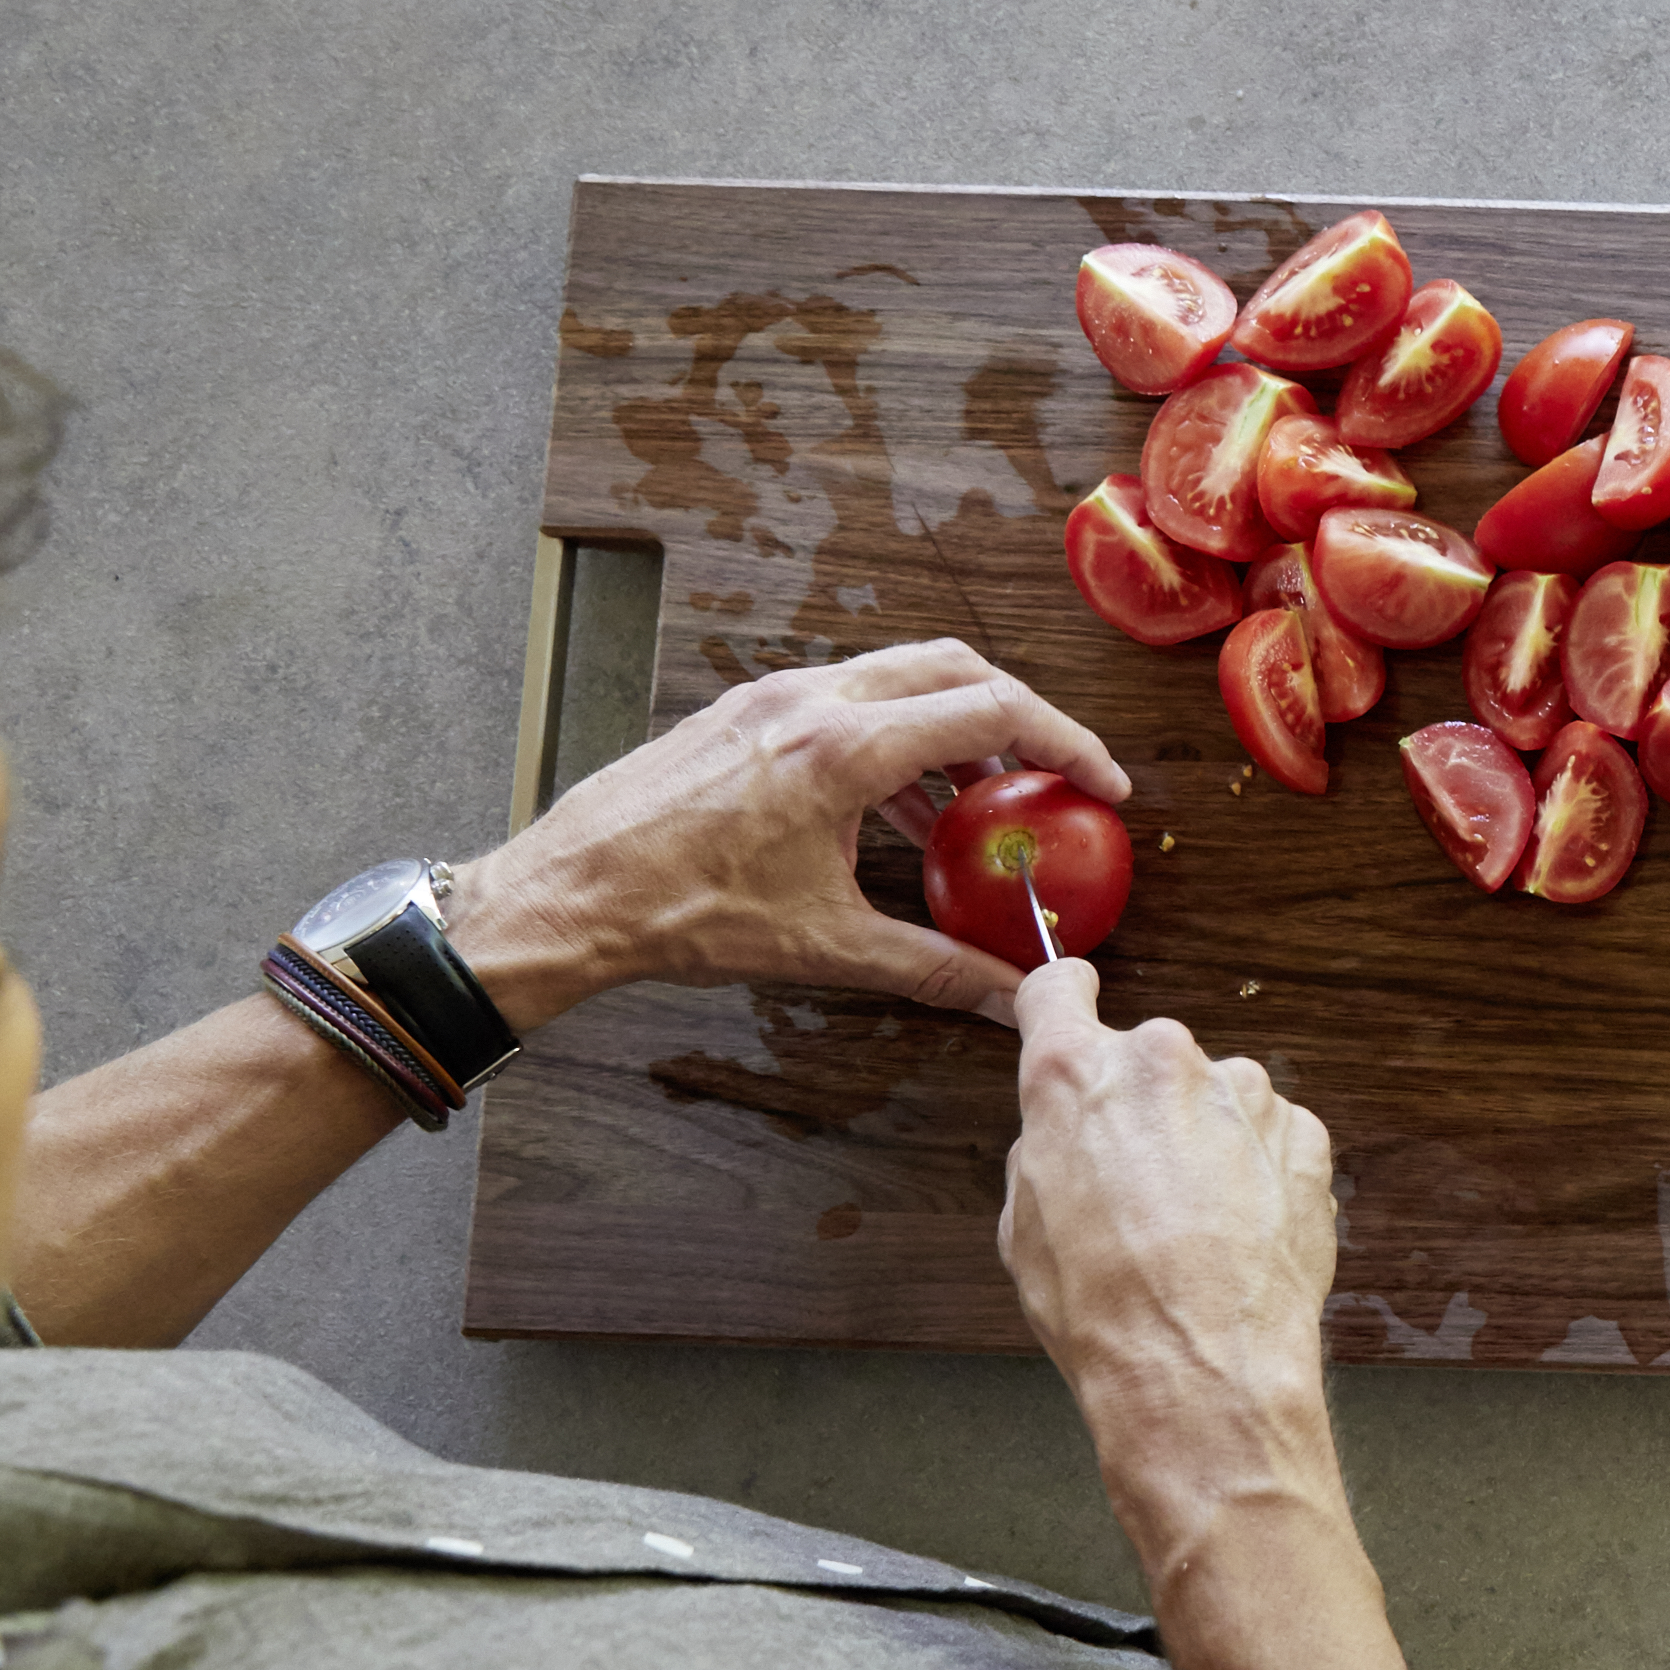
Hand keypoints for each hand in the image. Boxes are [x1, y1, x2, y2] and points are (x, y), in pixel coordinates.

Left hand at [440, 640, 1127, 1029]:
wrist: (570, 892)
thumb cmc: (680, 913)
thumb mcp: (826, 946)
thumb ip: (935, 969)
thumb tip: (1011, 1001)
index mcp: (843, 749)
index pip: (993, 711)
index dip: (1066, 743)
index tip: (1099, 783)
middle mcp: (812, 703)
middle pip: (957, 668)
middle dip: (1020, 718)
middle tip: (1051, 774)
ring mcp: (773, 698)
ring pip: (900, 675)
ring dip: (954, 725)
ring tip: (978, 799)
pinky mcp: (745, 711)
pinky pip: (847, 698)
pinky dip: (895, 733)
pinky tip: (895, 806)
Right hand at [996, 959, 1344, 1534]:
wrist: (1204, 1366)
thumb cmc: (1105, 1309)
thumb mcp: (1024, 1225)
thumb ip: (1045, 1146)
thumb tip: (1063, 1132)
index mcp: (1076, 1074)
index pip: (1058, 991)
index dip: (1061, 1003)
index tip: (1068, 1006)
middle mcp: (1163, 1062)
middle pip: (1146, 1059)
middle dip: (1141, 1107)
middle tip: (1135, 1186)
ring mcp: (1244, 1092)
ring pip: (1214, 1098)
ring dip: (1206, 1142)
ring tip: (1194, 1228)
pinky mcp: (1302, 1131)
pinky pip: (1269, 1135)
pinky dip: (1257, 1171)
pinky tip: (1238, 1233)